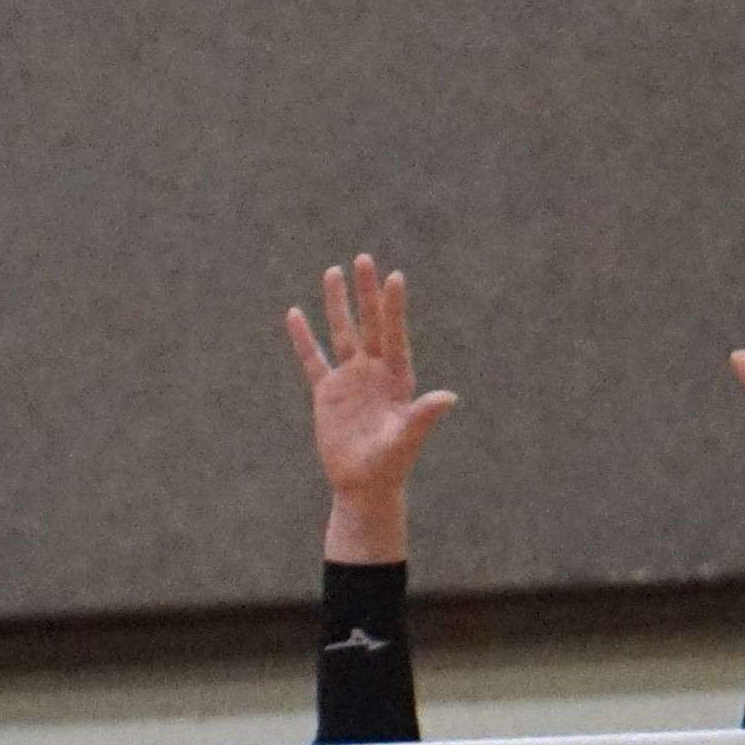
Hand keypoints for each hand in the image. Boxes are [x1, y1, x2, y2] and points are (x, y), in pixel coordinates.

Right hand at [285, 256, 459, 553]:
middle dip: (366, 293)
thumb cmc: (391, 465)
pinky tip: (295, 314)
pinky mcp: (328, 393)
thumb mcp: (407, 439)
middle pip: (369, 324)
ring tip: (333, 271)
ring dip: (338, 304)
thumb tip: (449, 397)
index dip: (394, 307)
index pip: (394, 335)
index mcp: (398, 379)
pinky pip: (313, 359)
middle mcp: (375, 373)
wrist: (364, 486)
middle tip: (364, 258)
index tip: (394, 277)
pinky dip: (303, 338)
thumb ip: (424, 415)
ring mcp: (351, 380)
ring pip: (342, 334)